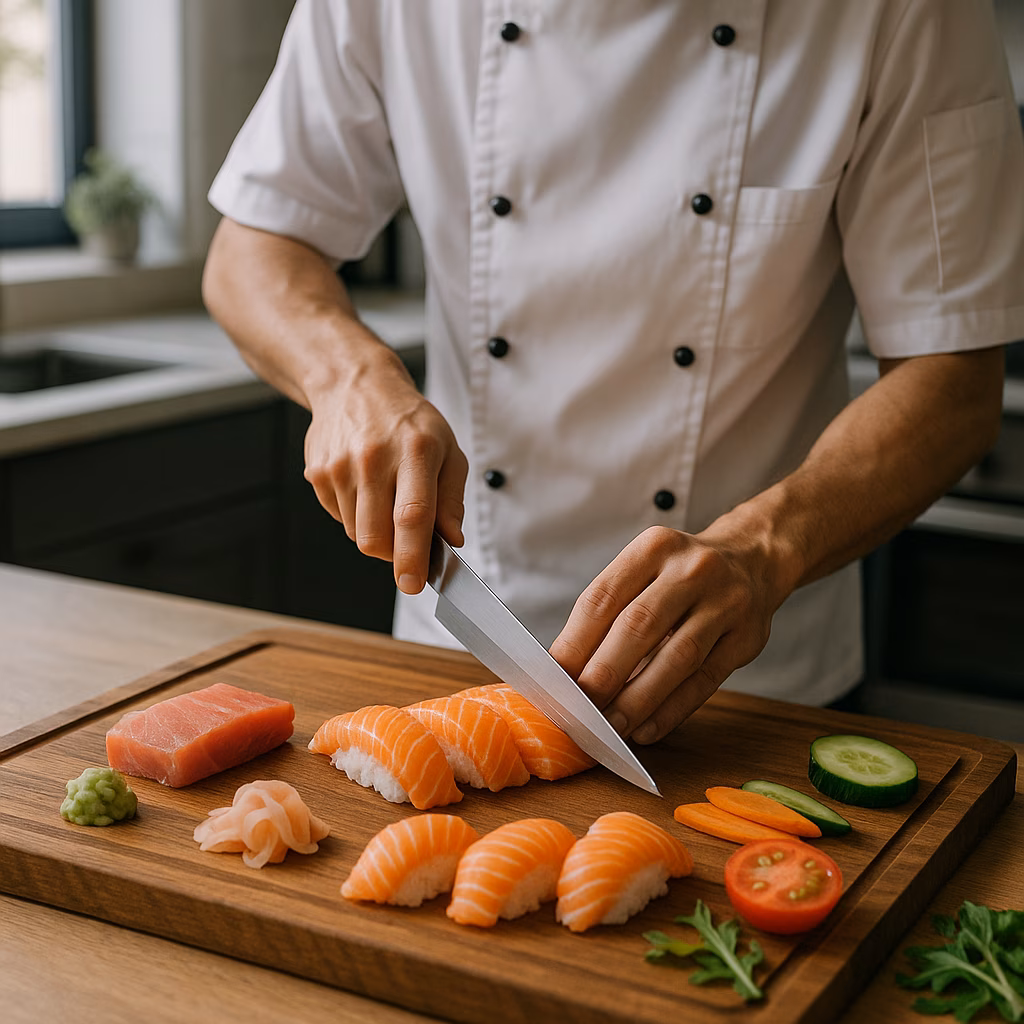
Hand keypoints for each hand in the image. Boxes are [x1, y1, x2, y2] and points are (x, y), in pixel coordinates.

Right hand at [302, 347, 468, 593]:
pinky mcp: (318, 473)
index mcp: (415, 451)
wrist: (355, 384)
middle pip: (375, 537)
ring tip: (386, 495)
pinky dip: (356, 515)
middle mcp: (374, 459)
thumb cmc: (409, 421)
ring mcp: (340, 467)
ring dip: (375, 531)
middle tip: (408, 541)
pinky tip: (365, 486)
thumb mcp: (448, 450)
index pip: (412, 515)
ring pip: (356, 534)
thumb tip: (451, 540)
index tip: (413, 583)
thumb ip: (452, 499)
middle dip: (393, 554)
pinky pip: (339, 518)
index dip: (412, 556)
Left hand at [548, 525, 785, 743]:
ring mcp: (725, 602)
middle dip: (603, 673)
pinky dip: (672, 709)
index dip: (575, 642)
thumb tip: (565, 669)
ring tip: (610, 727)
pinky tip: (647, 729)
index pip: (603, 598)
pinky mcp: (747, 638)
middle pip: (638, 626)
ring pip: (677, 657)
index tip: (554, 680)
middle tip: (578, 710)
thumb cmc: (679, 576)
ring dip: (638, 699)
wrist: (754, 560)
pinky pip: (705, 680)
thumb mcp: (645, 571)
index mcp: (653, 548)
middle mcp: (692, 569)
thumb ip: (609, 612)